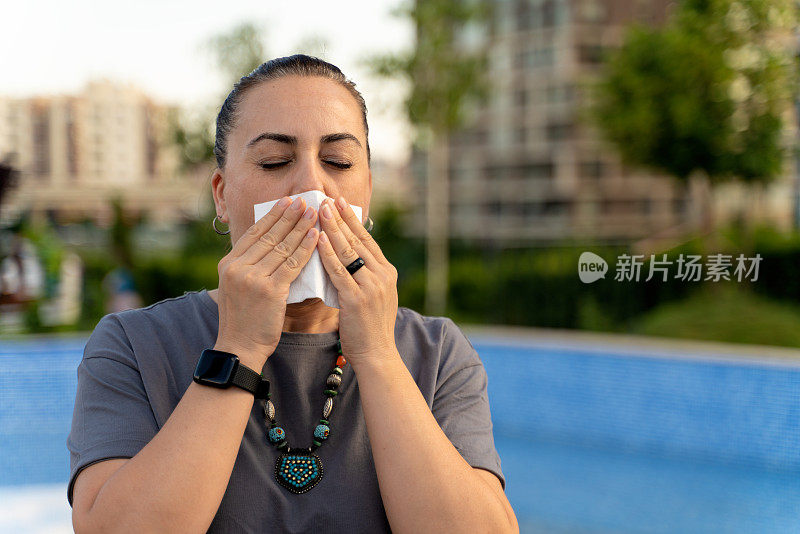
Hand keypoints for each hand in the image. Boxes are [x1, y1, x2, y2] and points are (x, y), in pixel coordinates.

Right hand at [214, 196, 318, 368]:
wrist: (240, 346)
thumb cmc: (244, 318)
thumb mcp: (238, 287)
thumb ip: (250, 266)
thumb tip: (271, 245)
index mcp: (229, 263)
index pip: (254, 233)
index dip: (272, 216)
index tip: (286, 201)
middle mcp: (238, 267)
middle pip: (269, 236)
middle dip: (289, 216)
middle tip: (304, 200)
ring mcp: (252, 278)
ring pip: (282, 247)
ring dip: (301, 228)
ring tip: (314, 214)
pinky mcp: (269, 290)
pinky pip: (292, 264)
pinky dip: (306, 248)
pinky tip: (316, 237)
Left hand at [316, 196, 398, 367]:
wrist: (377, 355)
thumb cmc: (369, 328)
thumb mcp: (373, 296)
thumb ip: (363, 276)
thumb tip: (345, 256)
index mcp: (387, 272)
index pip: (367, 239)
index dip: (352, 219)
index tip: (339, 201)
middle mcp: (382, 275)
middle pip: (358, 240)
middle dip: (341, 217)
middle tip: (327, 197)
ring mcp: (372, 286)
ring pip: (349, 251)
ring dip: (333, 228)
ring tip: (320, 209)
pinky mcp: (358, 299)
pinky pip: (340, 271)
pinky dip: (329, 253)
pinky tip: (319, 239)